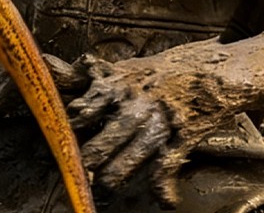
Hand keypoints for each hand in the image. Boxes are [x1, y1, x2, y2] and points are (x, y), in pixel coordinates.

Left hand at [63, 51, 252, 208]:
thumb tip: (50, 65)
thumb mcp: (124, 68)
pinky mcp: (183, 137)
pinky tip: (164, 202)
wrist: (213, 70)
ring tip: (106, 184)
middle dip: (90, 158)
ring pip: (131, 157)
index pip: (87, 108)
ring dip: (116, 175)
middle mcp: (137, 105)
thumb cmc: (163, 73)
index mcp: (120, 86)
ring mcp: (160, 123)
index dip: (73, 126)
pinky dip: (164, 189)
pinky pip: (168, 167)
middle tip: (80, 169)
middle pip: (105, 139)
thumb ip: (86, 74)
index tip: (61, 137)